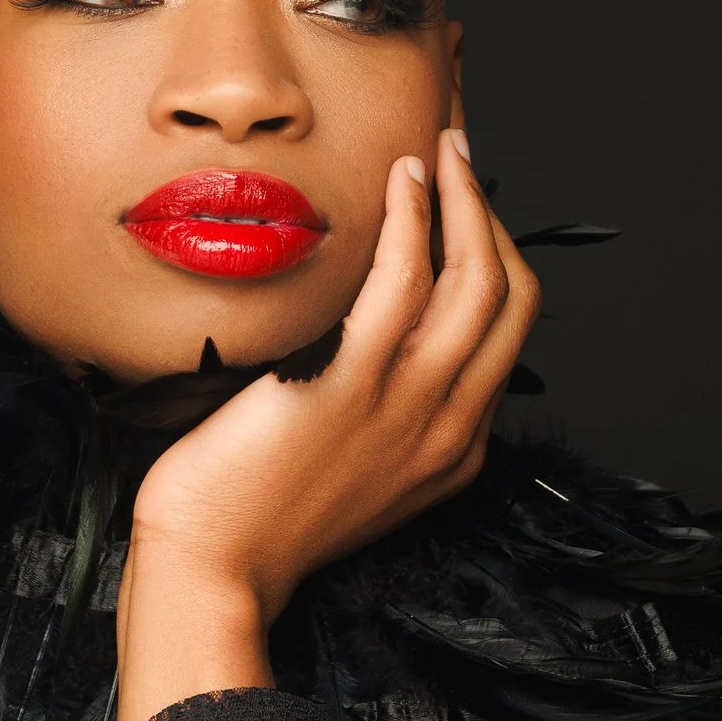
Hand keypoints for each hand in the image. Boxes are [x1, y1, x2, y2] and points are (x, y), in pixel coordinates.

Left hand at [112, 129, 540, 720]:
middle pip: (510, 298)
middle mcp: (447, 426)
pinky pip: (404, 284)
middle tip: (462, 156)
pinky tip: (402, 181)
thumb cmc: (256, 514)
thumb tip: (361, 335)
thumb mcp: (348, 467)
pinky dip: (415, 220)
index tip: (465, 203)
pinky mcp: (349, 388)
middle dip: (493, 214)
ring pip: (476, 282)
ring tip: (441, 151)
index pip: (506, 332)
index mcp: (454, 447)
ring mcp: (406, 408)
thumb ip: (377, 410)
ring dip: (465, 202)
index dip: (496, 253)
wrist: (211, 569)